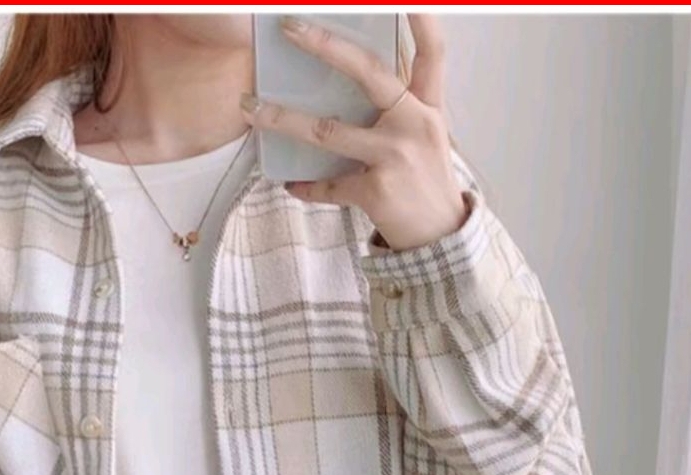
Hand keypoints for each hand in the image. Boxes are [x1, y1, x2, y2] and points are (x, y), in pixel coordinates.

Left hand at [239, 14, 469, 251]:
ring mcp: (393, 157)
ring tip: (251, 109)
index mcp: (427, 107)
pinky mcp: (375, 191)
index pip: (431, 53)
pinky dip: (306, 186)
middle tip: (290, 28)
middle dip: (326, 47)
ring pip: (328, 131)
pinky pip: (328, 186)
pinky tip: (291, 183)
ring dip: (283, 119)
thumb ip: (402, 107)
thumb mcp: (426, 138)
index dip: (420, 19)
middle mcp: (414, 124)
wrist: (440, 237)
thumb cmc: (425, 183)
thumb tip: (357, 83)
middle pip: (368, 73)